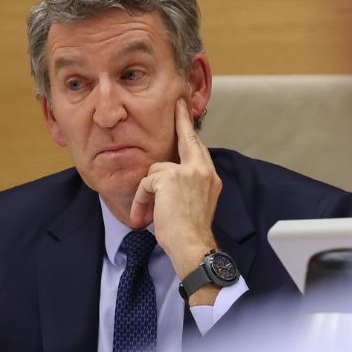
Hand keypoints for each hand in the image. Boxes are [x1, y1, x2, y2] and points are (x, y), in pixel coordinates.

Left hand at [130, 99, 221, 288]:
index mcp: (210, 177)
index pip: (199, 148)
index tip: (186, 112)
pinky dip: (142, 200)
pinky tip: (145, 216)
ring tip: (148, 214)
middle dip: (182, 121)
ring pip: (156, 171)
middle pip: (188, 140)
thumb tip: (167, 176)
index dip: (190, 131)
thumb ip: (188, 184)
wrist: (193, 245)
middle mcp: (203, 170)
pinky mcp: (170, 178)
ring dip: (147, 193)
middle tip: (177, 106)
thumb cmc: (191, 232)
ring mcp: (188, 172)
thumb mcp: (195, 202)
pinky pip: (146, 183)